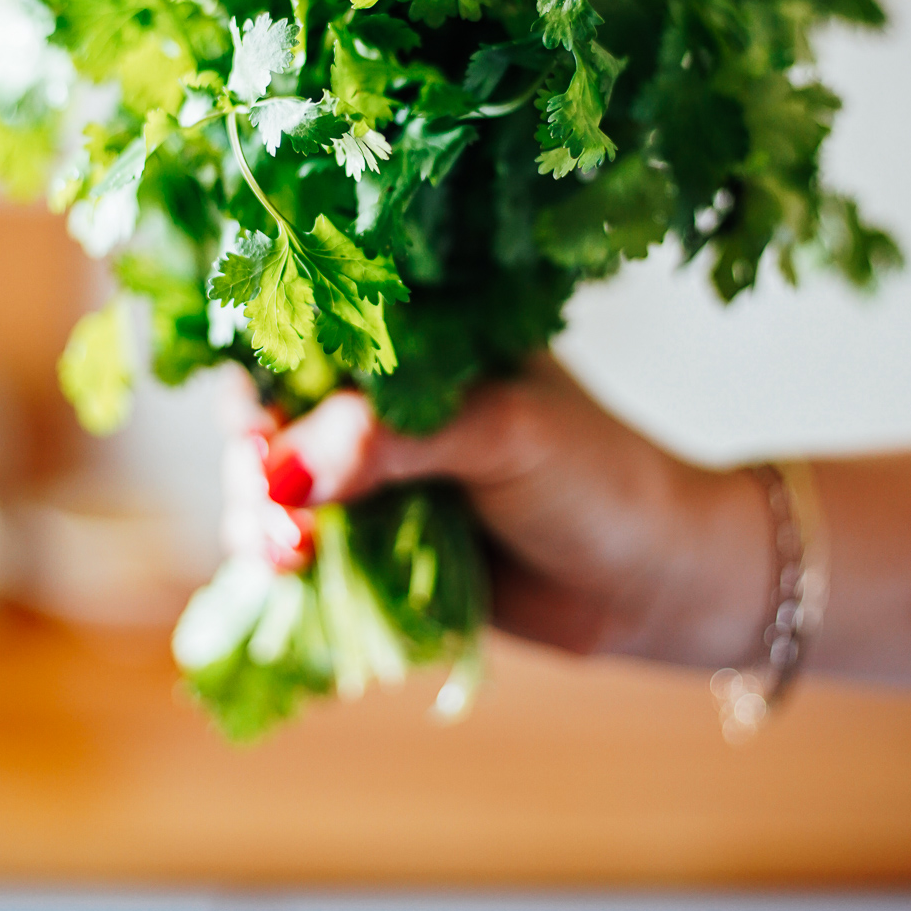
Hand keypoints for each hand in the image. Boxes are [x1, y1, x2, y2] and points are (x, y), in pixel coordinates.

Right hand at [262, 354, 773, 669]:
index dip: (263, 368)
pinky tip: (281, 577)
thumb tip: (280, 471)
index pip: (309, 326)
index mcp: (419, 333)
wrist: (656, 584)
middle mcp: (387, 395)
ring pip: (279, 483)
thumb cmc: (601, 478)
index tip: (253, 426)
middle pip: (276, 408)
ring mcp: (379, 471)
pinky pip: (307, 546)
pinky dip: (283, 562)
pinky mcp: (378, 542)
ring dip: (260, 518)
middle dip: (254, 457)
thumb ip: (392, 440)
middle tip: (266, 508)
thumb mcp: (502, 434)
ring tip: (281, 555)